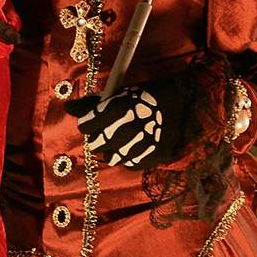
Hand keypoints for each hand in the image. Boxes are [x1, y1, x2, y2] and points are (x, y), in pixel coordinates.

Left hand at [66, 79, 187, 168]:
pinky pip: (126, 163)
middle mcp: (119, 134)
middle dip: (100, 134)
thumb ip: (94, 104)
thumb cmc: (152, 96)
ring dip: (113, 147)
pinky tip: (138, 144)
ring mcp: (131, 151)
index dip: (90, 120)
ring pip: (109, 156)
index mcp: (112, 112)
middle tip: (113, 126)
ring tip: (127, 135)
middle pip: (94, 142)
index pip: (85, 125)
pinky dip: (128, 155)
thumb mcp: (123, 93)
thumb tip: (69, 108)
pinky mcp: (143, 163)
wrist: (187, 108)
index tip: (97, 116)